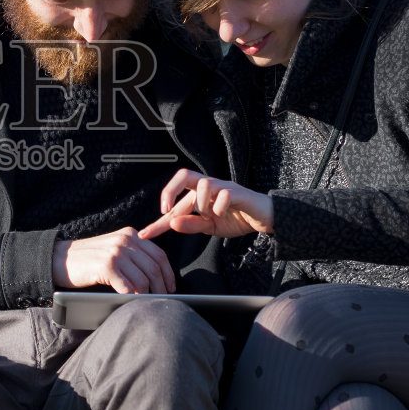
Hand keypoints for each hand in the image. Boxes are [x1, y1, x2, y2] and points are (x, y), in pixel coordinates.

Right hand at [53, 228, 175, 294]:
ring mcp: (115, 253)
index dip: (168, 273)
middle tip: (163, 299)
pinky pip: (127, 286)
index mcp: (130, 235)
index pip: (158, 254)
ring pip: (143, 278)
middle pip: (154, 267)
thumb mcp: (113, 248)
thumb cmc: (87, 259)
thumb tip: (155, 276)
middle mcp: (125, 241)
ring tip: (148, 303)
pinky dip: (133, 297)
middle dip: (162, 286)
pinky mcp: (106, 266)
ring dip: (148, 294)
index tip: (171, 287)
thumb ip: (132, 254)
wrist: (58, 258)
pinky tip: (132, 302)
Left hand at [138, 169, 274, 239]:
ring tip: (209, 215)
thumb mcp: (209, 227)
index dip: (159, 221)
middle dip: (170, 190)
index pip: (175, 204)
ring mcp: (224, 187)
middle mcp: (209, 186)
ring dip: (201, 202)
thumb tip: (172, 224)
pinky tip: (221, 214)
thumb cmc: (235, 218)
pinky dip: (219, 205)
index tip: (145, 235)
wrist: (263, 218)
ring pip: (203, 184)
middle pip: (184, 175)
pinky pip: (224, 194)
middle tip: (165, 210)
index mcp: (199, 195)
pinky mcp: (238, 193)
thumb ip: (192, 225)